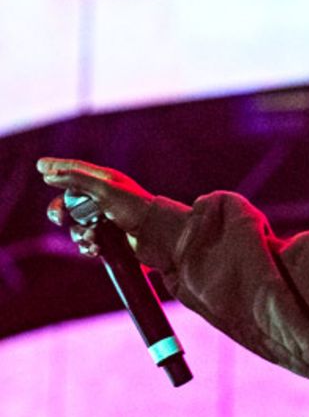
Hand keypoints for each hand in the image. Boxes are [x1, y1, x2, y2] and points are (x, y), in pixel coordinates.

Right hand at [37, 158, 157, 256]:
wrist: (161, 238)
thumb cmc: (137, 209)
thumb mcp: (105, 190)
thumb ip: (76, 180)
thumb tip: (47, 174)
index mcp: (105, 181)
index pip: (75, 170)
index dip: (57, 168)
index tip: (39, 166)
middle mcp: (103, 199)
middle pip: (68, 202)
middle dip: (60, 211)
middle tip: (60, 218)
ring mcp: (106, 220)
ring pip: (75, 226)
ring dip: (79, 234)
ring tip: (92, 238)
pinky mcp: (110, 239)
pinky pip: (87, 242)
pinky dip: (87, 246)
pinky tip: (95, 249)